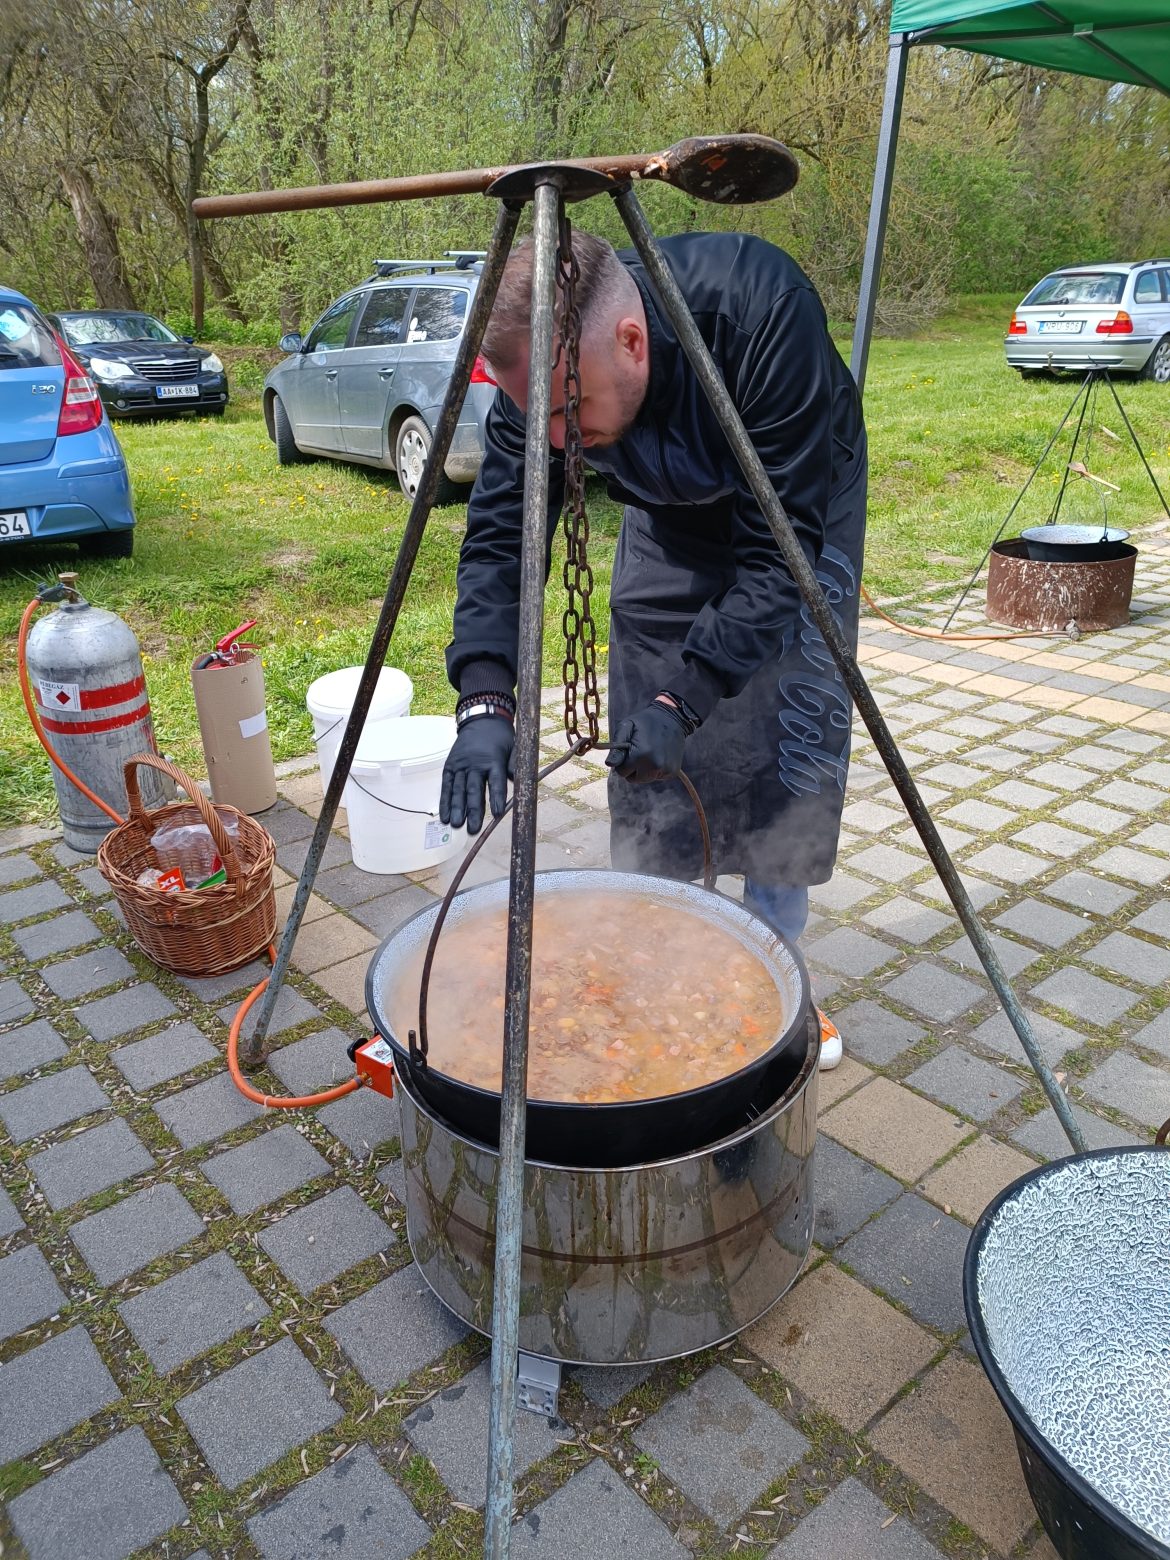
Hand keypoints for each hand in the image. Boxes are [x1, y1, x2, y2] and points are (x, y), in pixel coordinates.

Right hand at [440, 715, 513, 832]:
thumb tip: (520, 784)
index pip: (496, 781)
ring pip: (458, 789)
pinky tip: (445, 817)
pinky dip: (445, 801)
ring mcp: (460, 765)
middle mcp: (475, 764)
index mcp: (494, 760)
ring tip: (457, 825)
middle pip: (473, 789)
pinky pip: (446, 785)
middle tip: (472, 829)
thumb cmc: (501, 737)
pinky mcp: (450, 766)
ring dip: (457, 809)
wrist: (480, 718)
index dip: (496, 797)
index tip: (497, 813)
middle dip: (473, 810)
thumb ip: (515, 766)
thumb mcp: (514, 746)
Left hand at [606, 698, 689, 782]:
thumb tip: (609, 764)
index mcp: (641, 755)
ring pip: (645, 779)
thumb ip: (617, 747)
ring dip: (644, 770)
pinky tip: (659, 756)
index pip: (622, 772)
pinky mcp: (672, 772)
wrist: (673, 718)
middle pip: (634, 779)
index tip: (629, 751)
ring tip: (649, 754)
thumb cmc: (646, 721)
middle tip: (639, 753)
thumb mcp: (627, 727)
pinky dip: (655, 770)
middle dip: (633, 769)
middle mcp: (654, 766)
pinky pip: (657, 777)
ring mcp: (665, 770)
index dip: (623, 762)